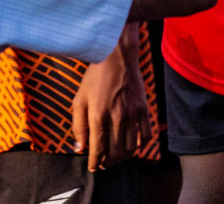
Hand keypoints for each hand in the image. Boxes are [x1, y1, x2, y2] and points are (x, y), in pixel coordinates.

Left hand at [71, 29, 150, 170]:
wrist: (116, 56)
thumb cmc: (95, 77)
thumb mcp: (79, 99)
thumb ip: (78, 125)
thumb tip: (79, 148)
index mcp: (98, 115)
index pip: (97, 149)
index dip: (95, 162)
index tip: (93, 167)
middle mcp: (117, 117)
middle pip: (115, 152)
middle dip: (108, 163)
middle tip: (104, 164)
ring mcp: (132, 114)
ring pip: (131, 148)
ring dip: (123, 158)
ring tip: (116, 158)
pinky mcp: (143, 110)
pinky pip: (145, 136)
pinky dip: (139, 146)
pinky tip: (132, 146)